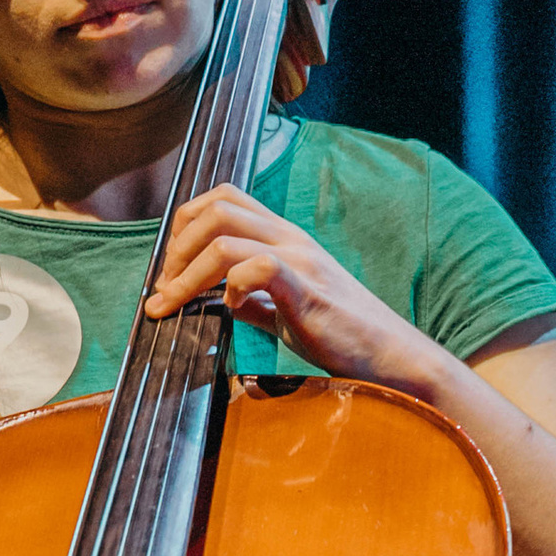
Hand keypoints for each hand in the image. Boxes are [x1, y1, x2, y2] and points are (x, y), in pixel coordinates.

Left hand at [144, 184, 436, 391]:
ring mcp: (300, 259)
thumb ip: (252, 300)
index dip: (184, 226)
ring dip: (187, 272)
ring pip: (224, 237)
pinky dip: (229, 286)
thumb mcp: (286, 311)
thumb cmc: (341, 335)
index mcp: (284, 238)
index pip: (224, 199)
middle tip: (164, 289)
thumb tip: (217, 299)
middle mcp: (290, 238)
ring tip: (174, 302)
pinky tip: (227, 308)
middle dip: (176, 247)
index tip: (170, 271)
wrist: (390, 356)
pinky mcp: (307, 290)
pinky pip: (257, 268)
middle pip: (216, 208)